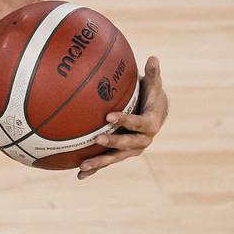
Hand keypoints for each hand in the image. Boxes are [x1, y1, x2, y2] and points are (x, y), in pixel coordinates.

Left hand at [77, 56, 166, 178]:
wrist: (154, 114)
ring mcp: (131, 149)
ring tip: (83, 166)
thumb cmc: (150, 95)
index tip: (109, 116)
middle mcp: (143, 140)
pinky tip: (78, 175)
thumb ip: (153, 74)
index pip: (139, 123)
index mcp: (151, 123)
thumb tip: (153, 57)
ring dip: (100, 162)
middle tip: (96, 139)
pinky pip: (107, 162)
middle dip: (113, 143)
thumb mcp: (153, 85)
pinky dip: (95, 170)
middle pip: (128, 145)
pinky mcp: (121, 154)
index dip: (125, 121)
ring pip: (115, 158)